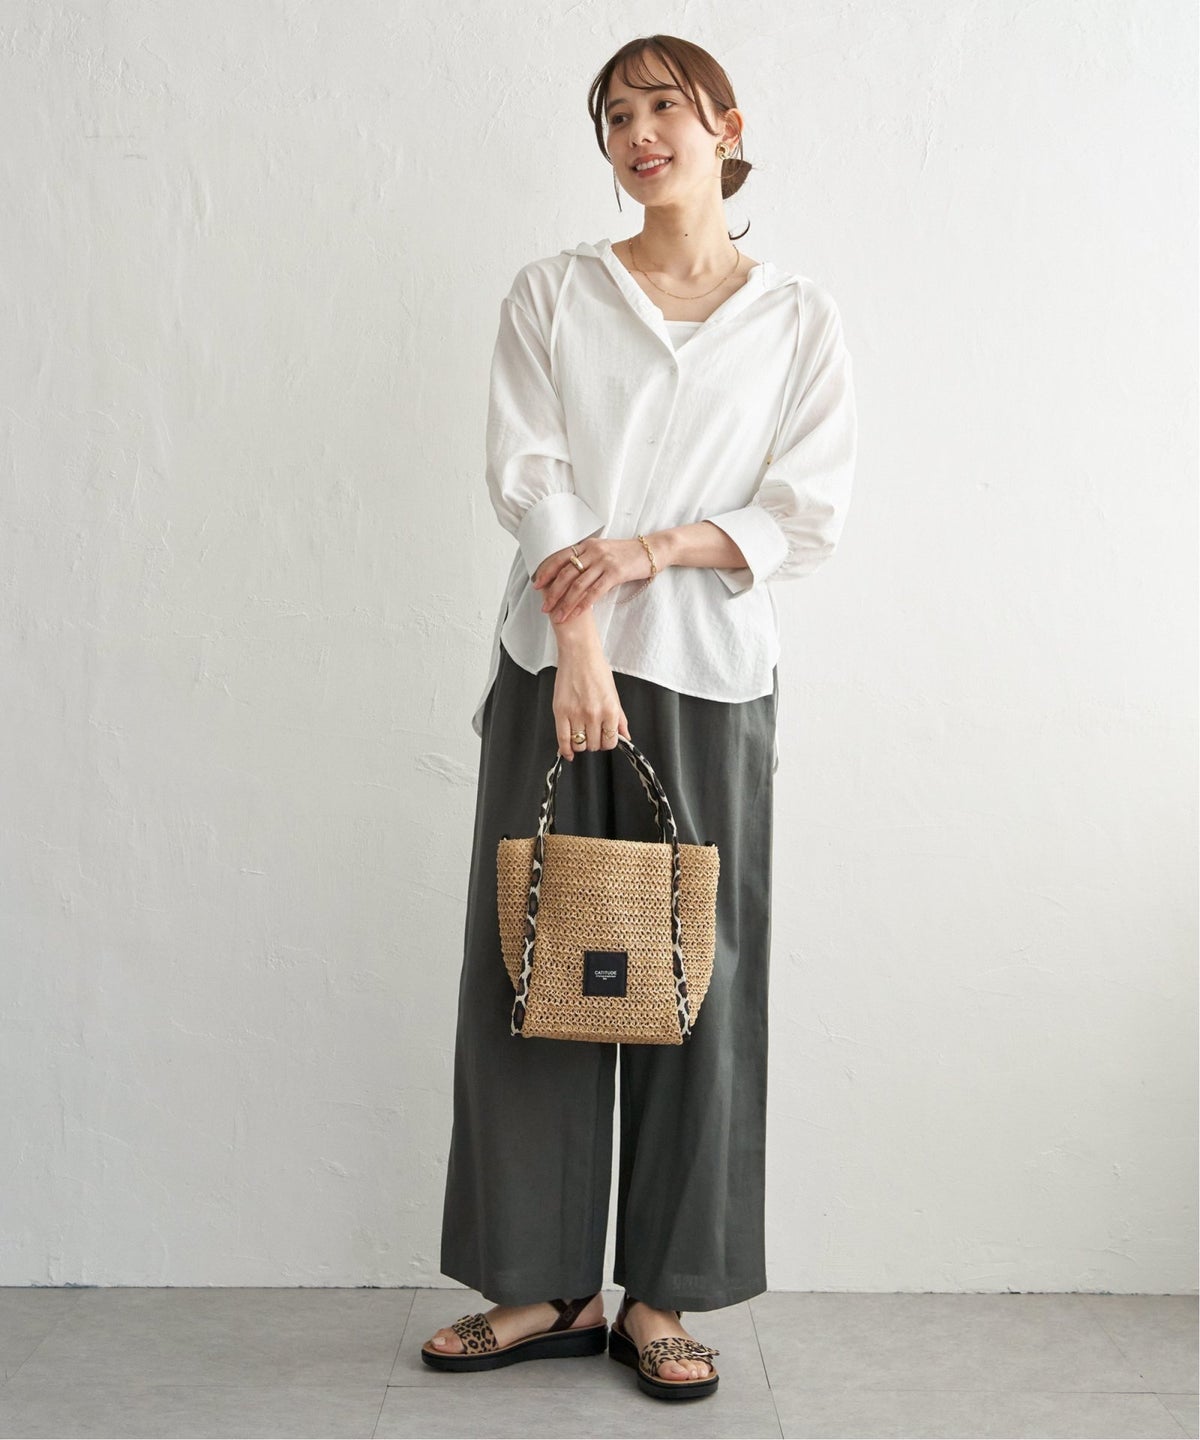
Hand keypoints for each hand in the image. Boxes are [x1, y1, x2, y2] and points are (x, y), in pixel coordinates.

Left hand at [532, 537, 657, 622]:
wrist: (652, 550)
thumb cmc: (628, 553)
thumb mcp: (604, 550)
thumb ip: (588, 558)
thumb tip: (572, 571)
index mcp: (587, 545)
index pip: (560, 558)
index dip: (547, 571)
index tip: (537, 584)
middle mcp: (593, 552)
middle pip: (566, 573)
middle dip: (552, 592)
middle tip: (544, 607)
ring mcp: (603, 562)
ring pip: (578, 585)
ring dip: (565, 602)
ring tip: (557, 616)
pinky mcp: (615, 573)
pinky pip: (595, 591)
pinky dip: (583, 604)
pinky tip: (576, 613)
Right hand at [552, 648, 631, 761]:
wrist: (579, 654)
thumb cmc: (596, 669)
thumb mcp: (614, 695)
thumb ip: (620, 719)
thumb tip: (625, 737)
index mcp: (610, 710)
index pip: (610, 742)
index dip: (607, 742)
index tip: (604, 738)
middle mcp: (594, 714)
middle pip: (594, 745)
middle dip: (594, 742)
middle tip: (592, 733)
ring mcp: (576, 714)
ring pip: (579, 744)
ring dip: (581, 744)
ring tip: (581, 734)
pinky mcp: (561, 712)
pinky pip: (563, 739)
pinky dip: (565, 749)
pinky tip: (568, 752)